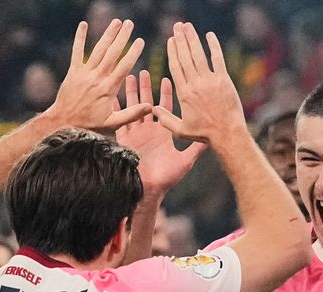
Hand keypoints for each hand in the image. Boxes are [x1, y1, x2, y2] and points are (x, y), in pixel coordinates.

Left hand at [47, 19, 151, 130]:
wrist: (63, 122)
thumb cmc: (90, 124)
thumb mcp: (113, 123)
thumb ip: (132, 114)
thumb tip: (151, 107)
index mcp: (108, 89)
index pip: (124, 67)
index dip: (132, 52)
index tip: (140, 41)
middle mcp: (97, 78)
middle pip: (112, 53)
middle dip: (122, 37)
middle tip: (130, 24)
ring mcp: (84, 73)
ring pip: (98, 50)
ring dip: (108, 34)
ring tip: (117, 22)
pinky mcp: (73, 71)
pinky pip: (77, 51)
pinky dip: (80, 37)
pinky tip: (83, 24)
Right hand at [115, 71, 206, 193]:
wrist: (149, 190)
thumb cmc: (168, 177)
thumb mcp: (185, 160)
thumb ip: (197, 148)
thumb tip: (212, 137)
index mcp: (163, 133)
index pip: (165, 108)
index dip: (165, 94)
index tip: (167, 78)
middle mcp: (148, 131)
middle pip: (146, 103)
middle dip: (146, 87)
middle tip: (144, 69)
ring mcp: (135, 134)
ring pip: (132, 109)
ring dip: (130, 93)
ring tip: (129, 76)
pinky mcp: (124, 140)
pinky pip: (119, 121)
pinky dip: (115, 109)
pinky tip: (110, 95)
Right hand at [153, 22, 246, 143]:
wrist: (227, 133)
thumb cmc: (205, 134)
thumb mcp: (181, 130)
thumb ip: (166, 120)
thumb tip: (153, 109)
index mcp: (184, 93)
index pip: (176, 67)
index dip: (172, 51)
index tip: (171, 40)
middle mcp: (195, 84)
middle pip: (185, 57)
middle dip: (180, 39)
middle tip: (177, 26)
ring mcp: (210, 81)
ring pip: (199, 55)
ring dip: (192, 39)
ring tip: (187, 26)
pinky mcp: (224, 80)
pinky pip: (218, 59)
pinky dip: (214, 46)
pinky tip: (210, 35)